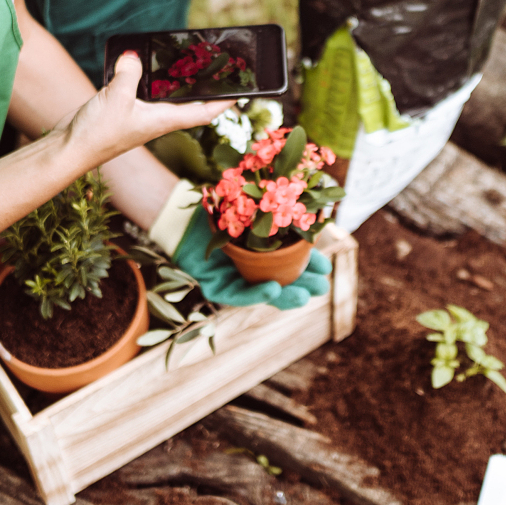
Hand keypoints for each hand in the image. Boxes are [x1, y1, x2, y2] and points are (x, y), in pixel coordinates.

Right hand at [59, 52, 229, 170]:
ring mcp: (139, 116)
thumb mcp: (117, 97)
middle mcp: (156, 119)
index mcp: (164, 120)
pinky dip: (144, 78)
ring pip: (163, 96)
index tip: (243, 92)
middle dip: (202, 87)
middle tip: (215, 67)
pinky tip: (139, 64)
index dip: (224, 102)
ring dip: (173, 82)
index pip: (204, 112)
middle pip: (187, 102)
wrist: (70, 149)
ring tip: (184, 61)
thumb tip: (134, 56)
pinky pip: (140, 92)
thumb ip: (130, 73)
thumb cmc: (98, 133)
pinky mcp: (122, 110)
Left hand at [170, 208, 330, 310]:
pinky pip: (238, 295)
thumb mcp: (252, 212)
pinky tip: (274, 289)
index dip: (308, 268)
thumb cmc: (217, 209)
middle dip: (303, 287)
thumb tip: (313, 213)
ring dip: (286, 296)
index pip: (289, 266)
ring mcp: (233, 281)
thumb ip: (276, 216)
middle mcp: (249, 270)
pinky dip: (257, 294)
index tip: (325, 267)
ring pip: (264, 294)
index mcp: (261, 254)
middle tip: (321, 287)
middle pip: (281, 284)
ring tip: (304, 295)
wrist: (180, 213)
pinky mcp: (216, 290)